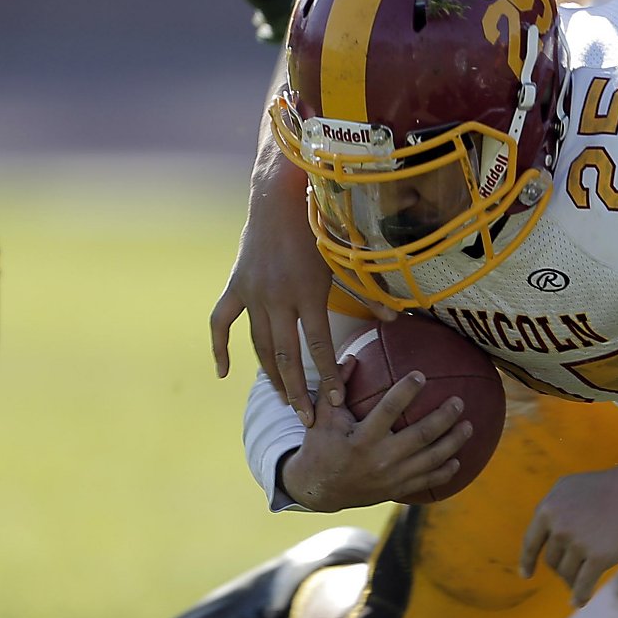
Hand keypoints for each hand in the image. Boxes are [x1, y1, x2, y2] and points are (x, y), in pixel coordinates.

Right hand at [212, 149, 375, 421]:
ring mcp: (251, 295)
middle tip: (308, 419)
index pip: (318, 347)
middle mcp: (276, 299)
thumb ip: (368, 293)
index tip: (337, 403)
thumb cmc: (319, 228)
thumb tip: (396, 320)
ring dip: (269, 375)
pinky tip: (223, 372)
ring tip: (282, 400)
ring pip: (258, 345)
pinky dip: (220, 348)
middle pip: (285, 356)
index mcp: (307, 295)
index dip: (327, 376)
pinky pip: (221, 323)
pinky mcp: (235, 287)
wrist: (279, 198)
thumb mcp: (344, 261)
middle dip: (298, 390)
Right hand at [279, 373, 471, 510]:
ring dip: (453, 442)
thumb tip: (351, 357)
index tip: (421, 375)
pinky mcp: (397, 490)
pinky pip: (427, 481)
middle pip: (421, 435)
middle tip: (459, 401)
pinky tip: (458, 460)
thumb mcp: (323, 417)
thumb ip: (336, 388)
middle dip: (444, 417)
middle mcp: (379, 459)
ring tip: (469, 426)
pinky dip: (445, 471)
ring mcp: (391, 478)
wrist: (319, 490)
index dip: (406, 392)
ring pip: (431, 459)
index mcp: (361, 438)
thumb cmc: (321, 446)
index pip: (388, 410)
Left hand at [521, 453, 617, 606]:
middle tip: (576, 569)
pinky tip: (579, 602)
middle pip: (552, 560)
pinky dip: (580, 595)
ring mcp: (578, 543)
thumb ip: (553, 508)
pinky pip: (583, 584)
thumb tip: (542, 535)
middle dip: (562, 566)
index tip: (526, 575)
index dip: (527, 561)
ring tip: (583, 581)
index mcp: (548, 509)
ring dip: (573, 580)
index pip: (531, 542)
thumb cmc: (608, 487)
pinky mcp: (599, 557)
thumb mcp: (570, 488)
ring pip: (567, 572)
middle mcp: (559, 527)